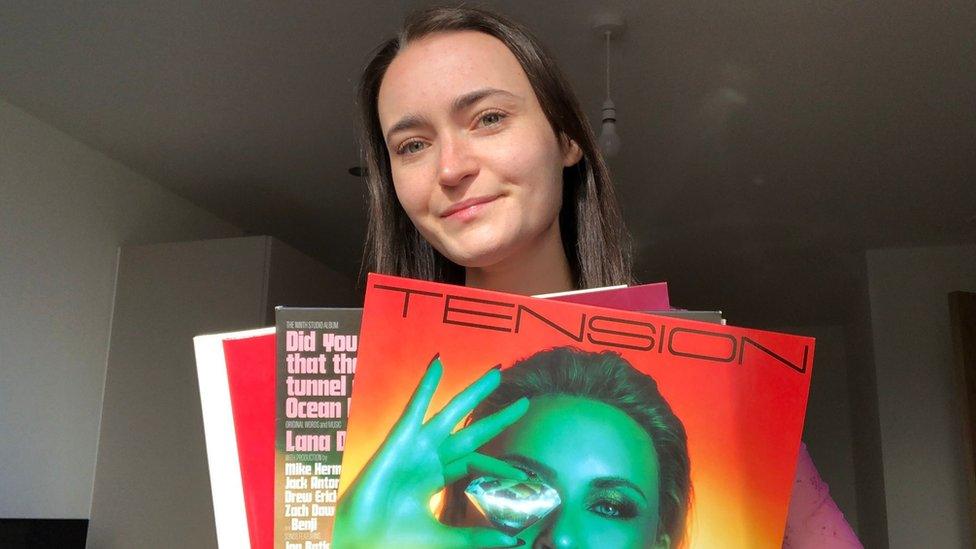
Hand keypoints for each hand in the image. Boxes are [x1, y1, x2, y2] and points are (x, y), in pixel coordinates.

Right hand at [332, 355, 529, 548]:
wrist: (363, 541)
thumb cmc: (394, 539)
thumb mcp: (445, 537)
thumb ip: (475, 537)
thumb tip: (509, 542)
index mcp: (435, 477)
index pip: (474, 462)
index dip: (499, 466)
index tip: (525, 476)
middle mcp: (428, 457)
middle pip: (471, 432)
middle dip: (497, 417)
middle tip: (525, 403)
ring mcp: (415, 446)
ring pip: (452, 414)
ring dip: (474, 393)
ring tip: (497, 374)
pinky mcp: (399, 440)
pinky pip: (415, 408)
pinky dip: (426, 385)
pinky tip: (438, 364)